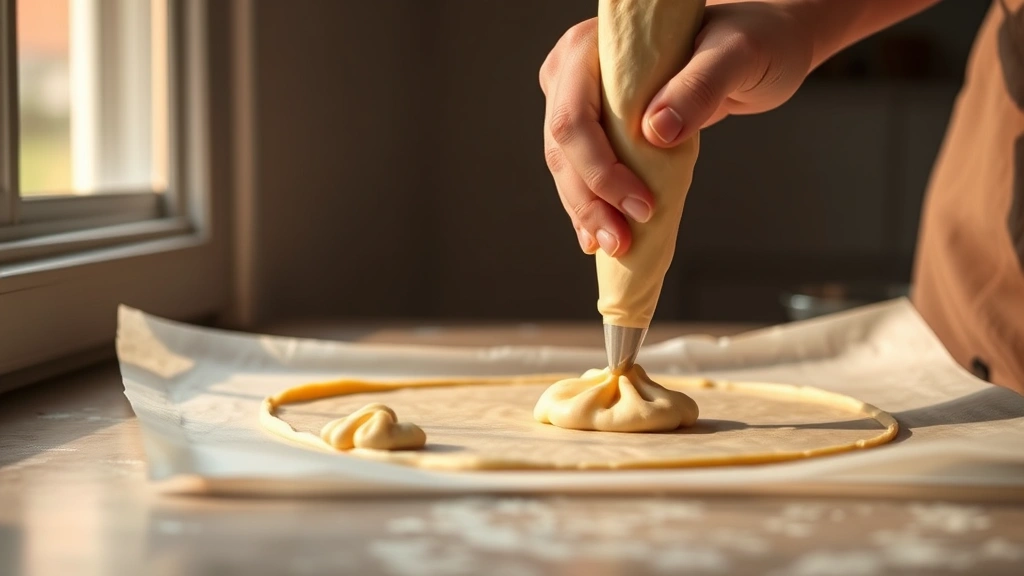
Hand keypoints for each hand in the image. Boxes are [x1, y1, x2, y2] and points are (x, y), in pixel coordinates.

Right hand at [540, 3, 813, 254]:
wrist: (757, 45)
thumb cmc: (748, 40)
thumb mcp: (735, 55)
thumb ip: (698, 86)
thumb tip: (656, 131)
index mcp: (591, 47)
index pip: (574, 116)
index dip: (599, 168)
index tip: (640, 205)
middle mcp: (574, 72)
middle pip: (562, 147)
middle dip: (588, 200)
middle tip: (621, 241)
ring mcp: (582, 101)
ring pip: (565, 166)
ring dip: (587, 211)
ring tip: (614, 246)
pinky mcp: (598, 128)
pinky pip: (580, 172)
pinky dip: (590, 207)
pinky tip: (595, 238)